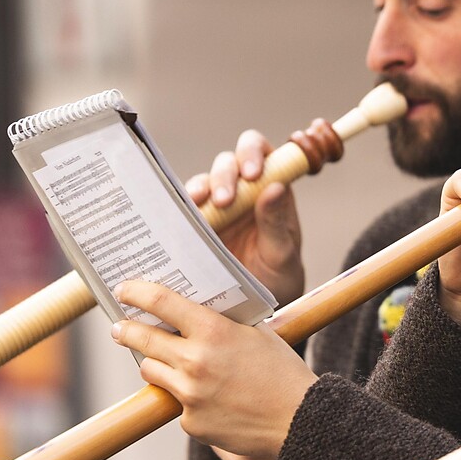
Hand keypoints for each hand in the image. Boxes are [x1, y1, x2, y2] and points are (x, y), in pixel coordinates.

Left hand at [113, 279, 319, 459]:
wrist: (298, 424)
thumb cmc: (283, 373)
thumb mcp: (257, 334)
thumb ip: (224, 322)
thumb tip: (194, 312)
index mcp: (214, 331)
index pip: (161, 302)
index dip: (137, 292)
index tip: (124, 290)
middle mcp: (195, 361)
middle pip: (143, 339)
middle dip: (126, 330)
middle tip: (119, 328)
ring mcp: (189, 394)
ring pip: (152, 371)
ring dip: (155, 363)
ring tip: (161, 360)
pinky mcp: (190, 422)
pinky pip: (176, 403)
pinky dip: (186, 397)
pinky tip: (208, 397)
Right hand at [184, 119, 341, 306]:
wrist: (256, 306)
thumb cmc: (277, 276)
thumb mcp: (282, 254)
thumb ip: (277, 222)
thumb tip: (276, 187)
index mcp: (270, 189)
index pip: (262, 152)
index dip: (253, 153)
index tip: (252, 174)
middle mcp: (242, 191)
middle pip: (228, 163)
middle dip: (224, 176)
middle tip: (224, 200)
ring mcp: (217, 206)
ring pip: (204, 181)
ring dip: (200, 188)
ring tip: (200, 205)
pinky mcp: (196, 223)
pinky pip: (183, 208)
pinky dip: (180, 208)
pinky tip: (178, 217)